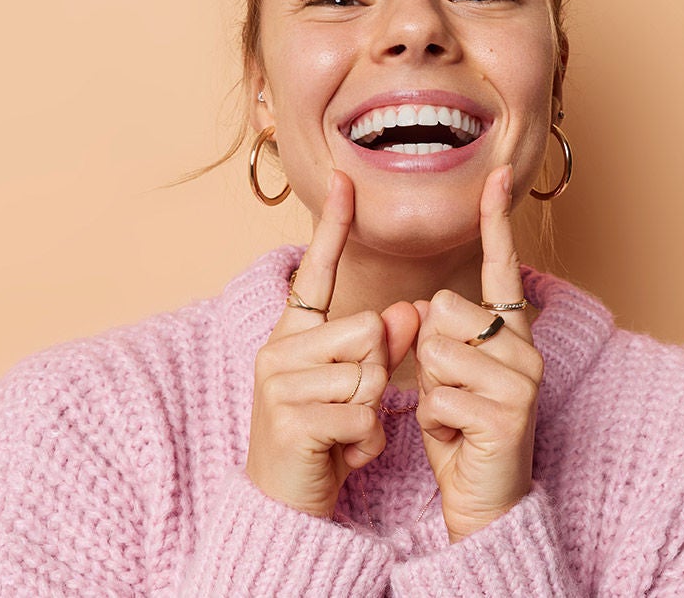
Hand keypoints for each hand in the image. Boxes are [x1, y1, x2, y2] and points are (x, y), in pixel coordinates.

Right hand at [245, 171, 419, 518]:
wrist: (284, 504)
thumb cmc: (323, 440)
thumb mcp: (355, 387)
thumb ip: (378, 346)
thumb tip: (406, 311)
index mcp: (293, 335)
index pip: (315, 273)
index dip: (332, 227)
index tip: (345, 179)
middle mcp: (277, 350)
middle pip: (367, 330)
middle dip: (378, 373)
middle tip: (352, 409)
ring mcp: (279, 385)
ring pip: (368, 374)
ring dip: (372, 411)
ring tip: (345, 433)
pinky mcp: (290, 420)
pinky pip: (363, 414)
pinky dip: (366, 442)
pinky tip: (343, 453)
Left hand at [411, 164, 543, 542]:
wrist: (485, 499)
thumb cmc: (461, 433)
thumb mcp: (443, 376)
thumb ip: (437, 336)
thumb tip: (422, 307)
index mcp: (510, 333)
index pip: (501, 269)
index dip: (496, 221)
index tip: (497, 174)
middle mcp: (524, 348)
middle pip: (440, 311)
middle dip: (425, 355)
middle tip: (448, 393)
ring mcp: (521, 380)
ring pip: (435, 352)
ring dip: (428, 390)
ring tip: (453, 416)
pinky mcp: (508, 413)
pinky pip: (438, 396)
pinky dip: (434, 423)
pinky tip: (457, 439)